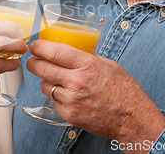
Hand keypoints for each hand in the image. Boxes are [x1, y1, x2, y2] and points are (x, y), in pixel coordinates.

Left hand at [27, 40, 164, 145]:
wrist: (132, 118)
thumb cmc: (124, 90)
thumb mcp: (108, 64)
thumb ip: (87, 57)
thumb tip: (69, 51)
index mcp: (87, 64)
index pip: (55, 52)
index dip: (40, 47)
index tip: (34, 45)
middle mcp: (77, 81)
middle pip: (43, 68)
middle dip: (33, 63)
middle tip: (32, 61)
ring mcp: (72, 99)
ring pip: (45, 86)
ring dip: (46, 81)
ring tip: (56, 80)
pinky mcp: (70, 114)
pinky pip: (54, 102)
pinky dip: (57, 98)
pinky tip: (68, 96)